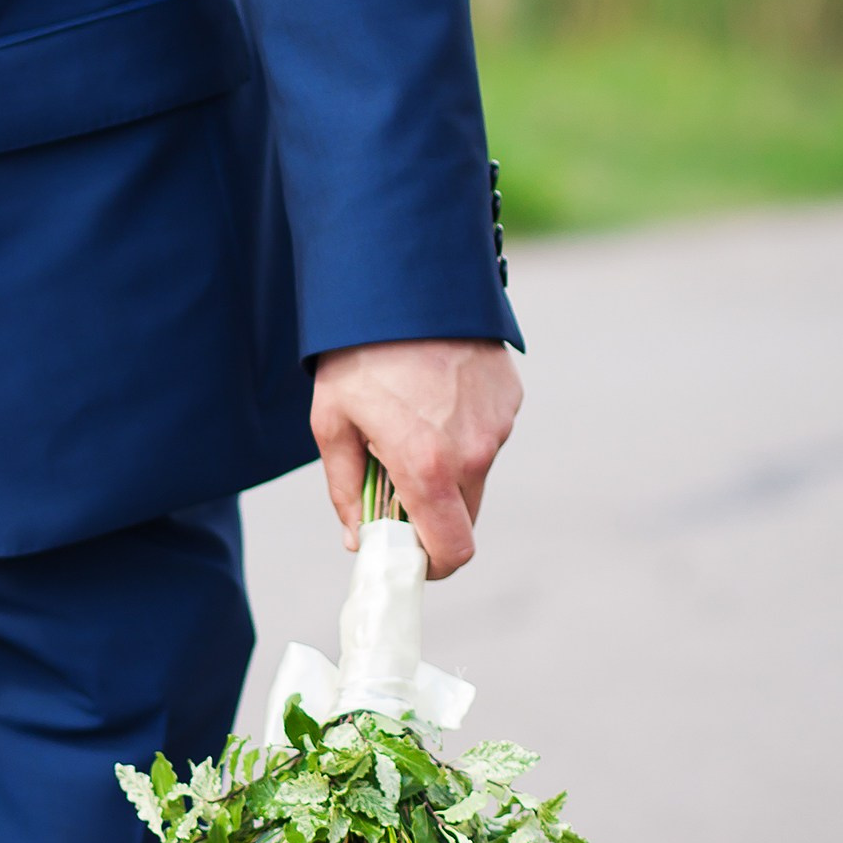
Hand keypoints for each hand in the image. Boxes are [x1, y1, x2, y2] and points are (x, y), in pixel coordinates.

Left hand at [309, 338, 522, 580]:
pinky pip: (488, 434)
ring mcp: (498, 425)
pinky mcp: (510, 398)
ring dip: (447, 465)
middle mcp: (474, 454)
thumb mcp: (332, 421)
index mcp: (428, 468)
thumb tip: (358, 540)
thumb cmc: (357, 352)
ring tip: (410, 415)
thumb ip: (346, 489)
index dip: (430, 562)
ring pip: (475, 473)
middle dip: (432, 511)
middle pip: (463, 516)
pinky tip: (434, 391)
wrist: (403, 280)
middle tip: (395, 477)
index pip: (452, 552)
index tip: (407, 551)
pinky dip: (463, 429)